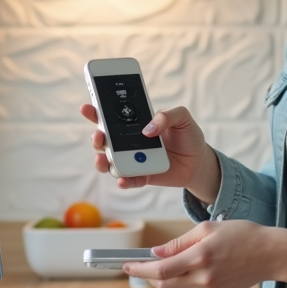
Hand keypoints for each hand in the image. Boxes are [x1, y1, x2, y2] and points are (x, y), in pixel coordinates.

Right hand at [79, 104, 220, 200]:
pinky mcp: (141, 177)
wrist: (199, 161)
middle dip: (96, 137)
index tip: (87, 107)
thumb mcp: (183, 118)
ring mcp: (133, 160)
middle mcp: (128, 142)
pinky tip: (122, 179)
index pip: (111, 116)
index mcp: (135, 124)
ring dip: (102, 161)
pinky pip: (128, 180)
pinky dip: (123, 180)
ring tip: (104, 159)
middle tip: (99, 135)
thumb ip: (167, 116)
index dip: (96, 111)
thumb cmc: (188, 135)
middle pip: (104, 140)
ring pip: (109, 162)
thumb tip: (148, 130)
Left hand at [122, 220, 286, 287]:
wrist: (271, 255)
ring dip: (169, 277)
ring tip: (176, 261)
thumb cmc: (242, 235)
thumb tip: (156, 253)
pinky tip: (200, 268)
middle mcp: (203, 277)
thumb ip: (179, 242)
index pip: (160, 270)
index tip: (125, 265)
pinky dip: (187, 281)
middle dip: (148, 276)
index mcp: (200, 256)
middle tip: (139, 266)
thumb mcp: (208, 228)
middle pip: (163, 285)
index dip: (139, 269)